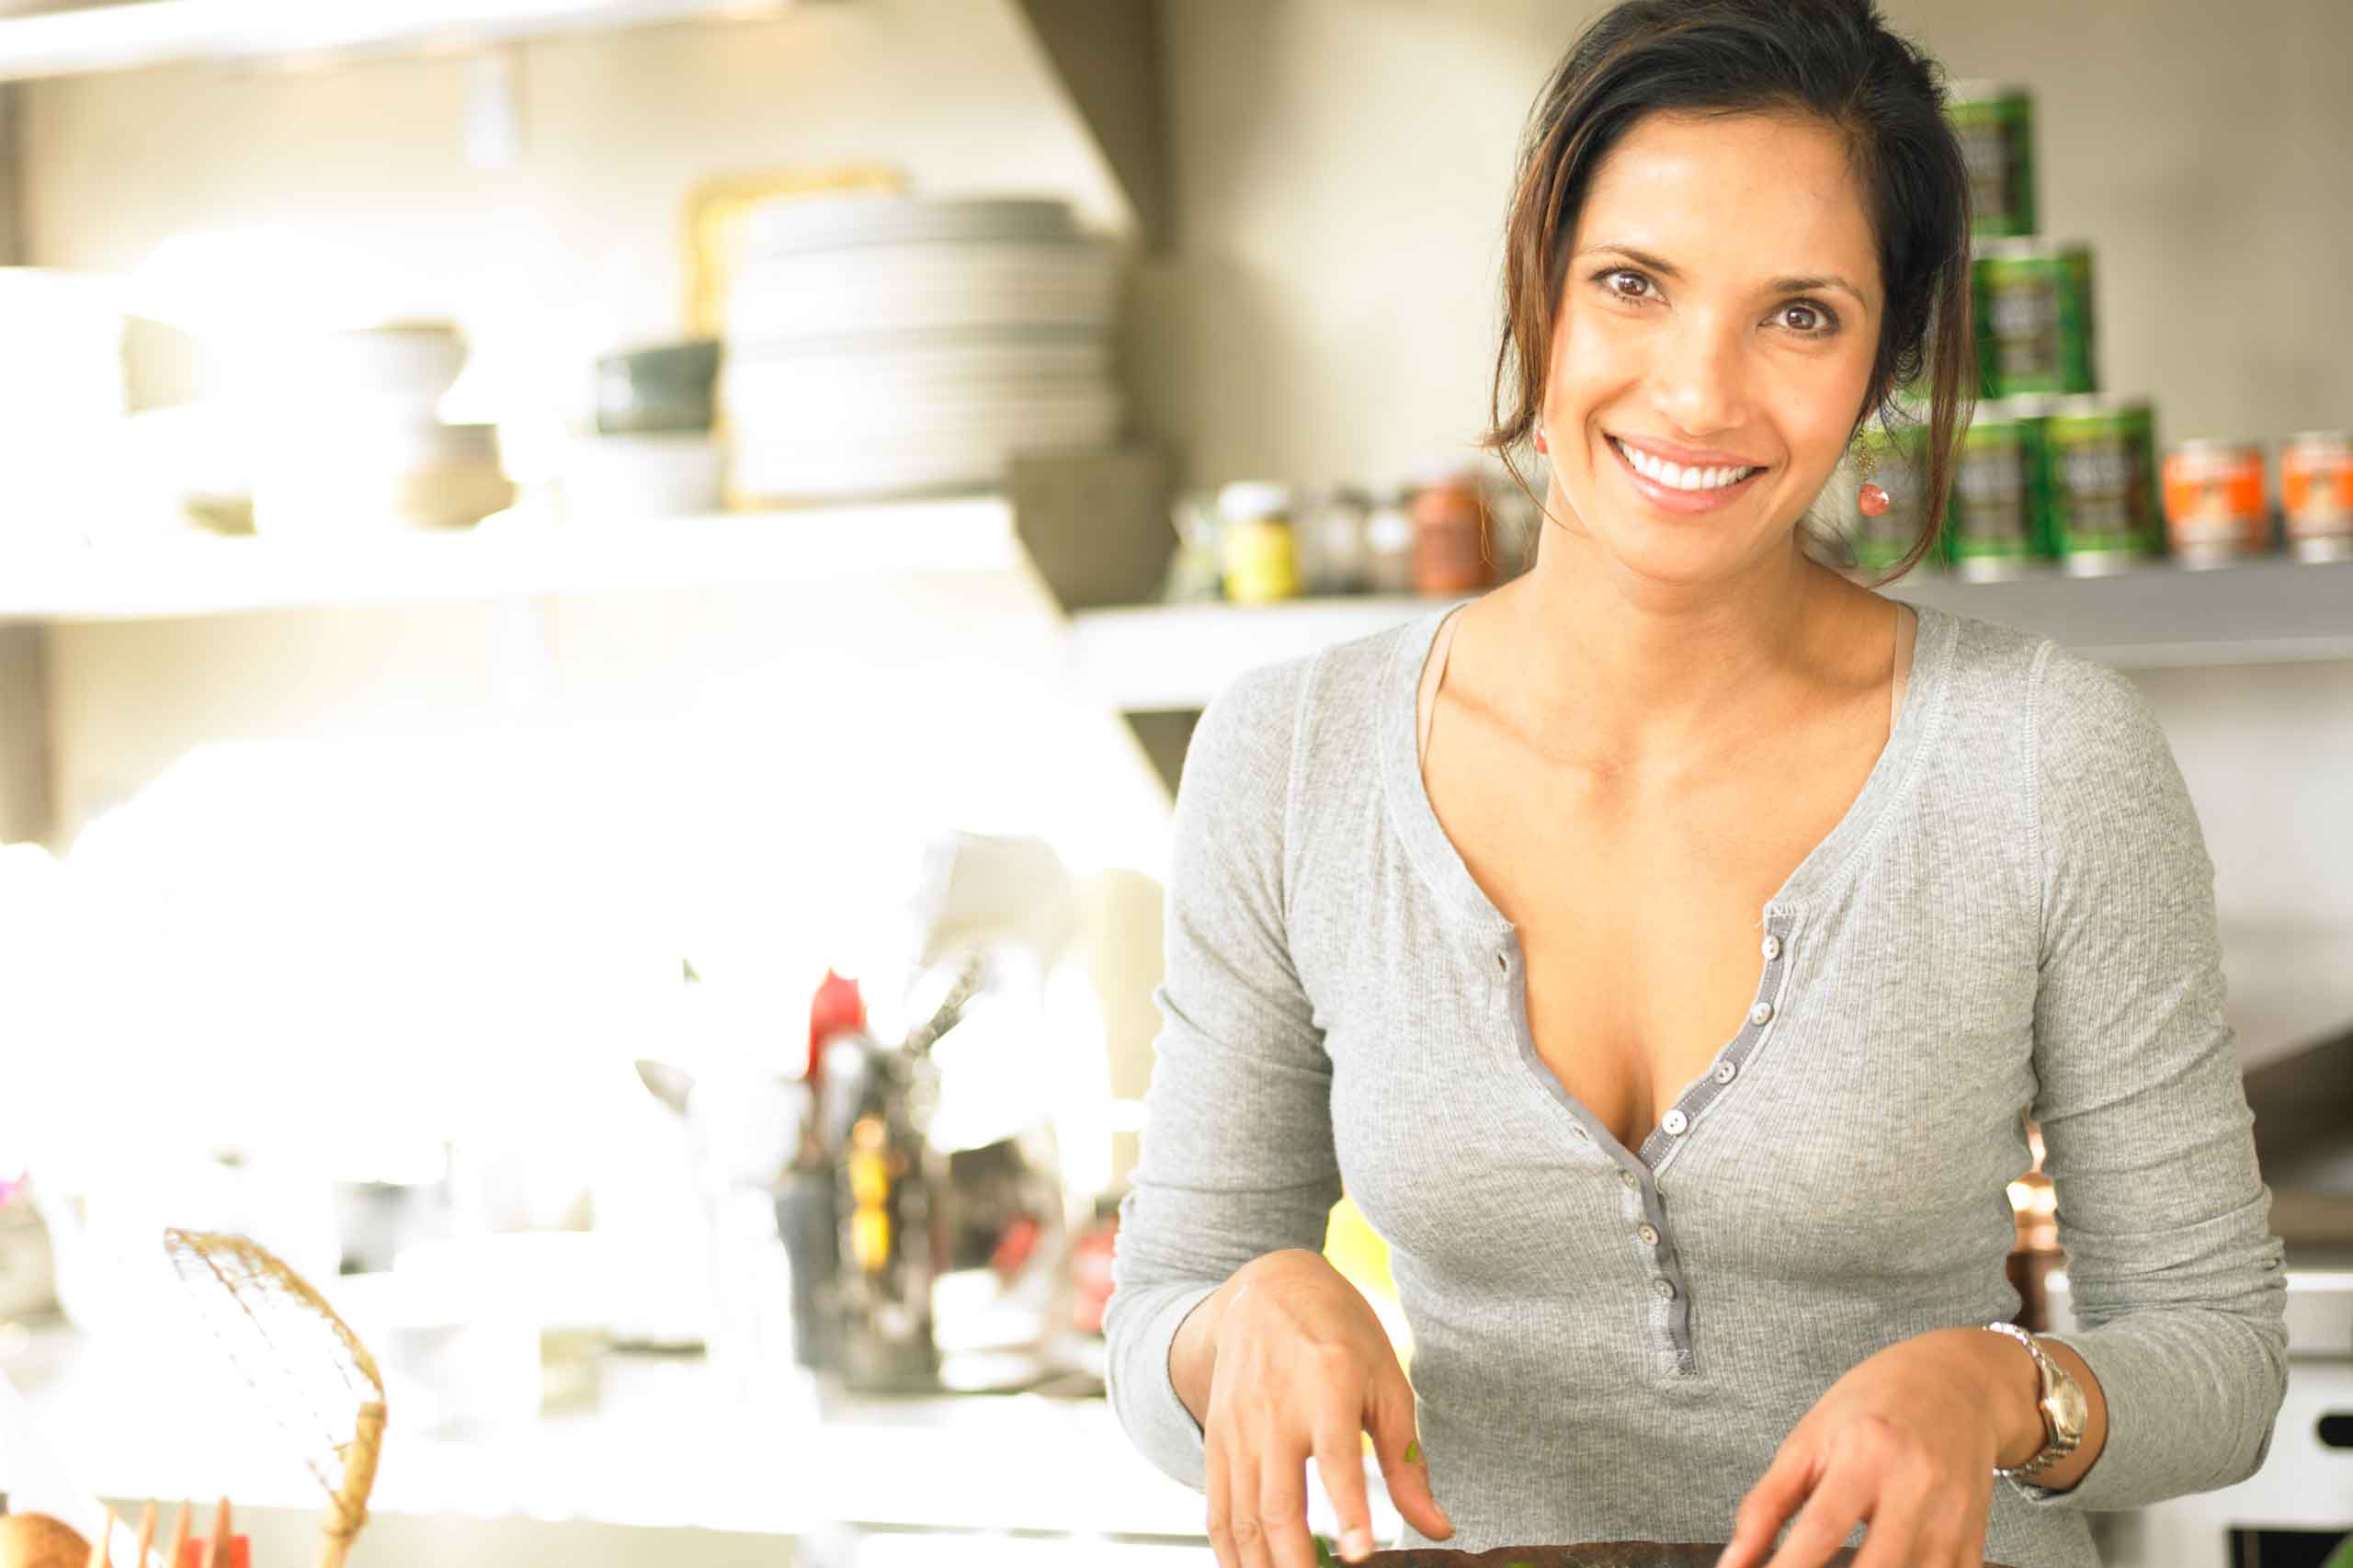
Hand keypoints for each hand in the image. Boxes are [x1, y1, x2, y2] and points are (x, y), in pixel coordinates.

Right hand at [1187, 1249, 1452, 1567]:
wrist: (1264, 1290)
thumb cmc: (1338, 1333)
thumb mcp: (1387, 1381)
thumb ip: (1407, 1461)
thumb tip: (1439, 1529)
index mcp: (1327, 1384)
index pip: (1336, 1457)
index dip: (1348, 1509)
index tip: (1359, 1555)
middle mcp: (1274, 1409)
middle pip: (1278, 1502)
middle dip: (1296, 1563)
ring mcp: (1237, 1427)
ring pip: (1243, 1514)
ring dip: (1261, 1566)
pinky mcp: (1216, 1439)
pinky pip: (1217, 1507)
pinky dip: (1229, 1551)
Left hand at [1718, 1328, 2026, 1567]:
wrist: (1958, 1383)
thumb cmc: (1872, 1406)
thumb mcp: (1810, 1439)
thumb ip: (1766, 1503)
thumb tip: (1733, 1563)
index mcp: (1866, 1452)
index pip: (1821, 1530)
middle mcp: (1916, 1486)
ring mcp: (1953, 1517)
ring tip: (1838, 1567)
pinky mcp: (1974, 1539)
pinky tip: (1885, 1565)